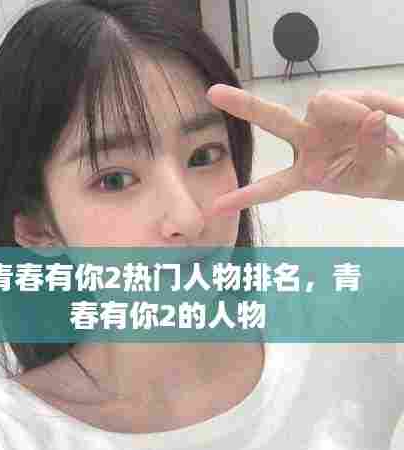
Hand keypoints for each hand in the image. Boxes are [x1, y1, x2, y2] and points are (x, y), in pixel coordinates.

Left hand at [206, 85, 403, 214]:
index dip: (246, 196)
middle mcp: (306, 144)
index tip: (216, 207)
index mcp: (306, 174)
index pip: (272, 187)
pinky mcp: (340, 105)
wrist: (393, 163)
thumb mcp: (372, 174)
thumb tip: (371, 118)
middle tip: (212, 93)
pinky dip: (379, 101)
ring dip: (355, 110)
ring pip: (326, 102)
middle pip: (273, 120)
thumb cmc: (373, 176)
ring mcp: (320, 122)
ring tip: (387, 122)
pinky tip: (402, 112)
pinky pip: (356, 96)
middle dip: (245, 107)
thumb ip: (369, 150)